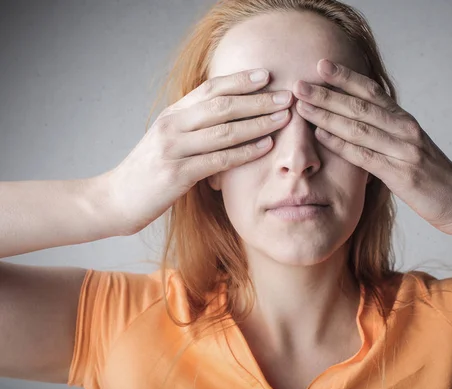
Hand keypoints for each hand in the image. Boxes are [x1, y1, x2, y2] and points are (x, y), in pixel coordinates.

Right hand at [103, 68, 292, 234]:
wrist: (114, 200)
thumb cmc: (148, 171)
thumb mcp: (169, 141)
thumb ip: (193, 127)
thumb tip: (227, 117)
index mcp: (172, 114)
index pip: (210, 89)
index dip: (240, 80)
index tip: (267, 75)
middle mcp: (172, 126)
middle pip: (222, 105)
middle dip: (258, 100)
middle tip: (286, 96)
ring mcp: (173, 149)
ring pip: (224, 131)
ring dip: (258, 123)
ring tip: (283, 118)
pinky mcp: (176, 174)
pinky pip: (219, 159)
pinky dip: (245, 152)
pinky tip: (266, 146)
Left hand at [292, 59, 451, 234]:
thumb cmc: (431, 175)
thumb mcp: (410, 146)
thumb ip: (387, 132)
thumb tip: (357, 122)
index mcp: (405, 120)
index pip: (372, 92)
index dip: (346, 77)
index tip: (321, 65)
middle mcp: (404, 129)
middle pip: (360, 106)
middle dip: (327, 94)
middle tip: (300, 84)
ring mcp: (404, 150)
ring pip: (359, 127)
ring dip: (327, 115)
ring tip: (303, 106)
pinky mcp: (402, 174)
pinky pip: (365, 155)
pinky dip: (341, 144)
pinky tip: (321, 135)